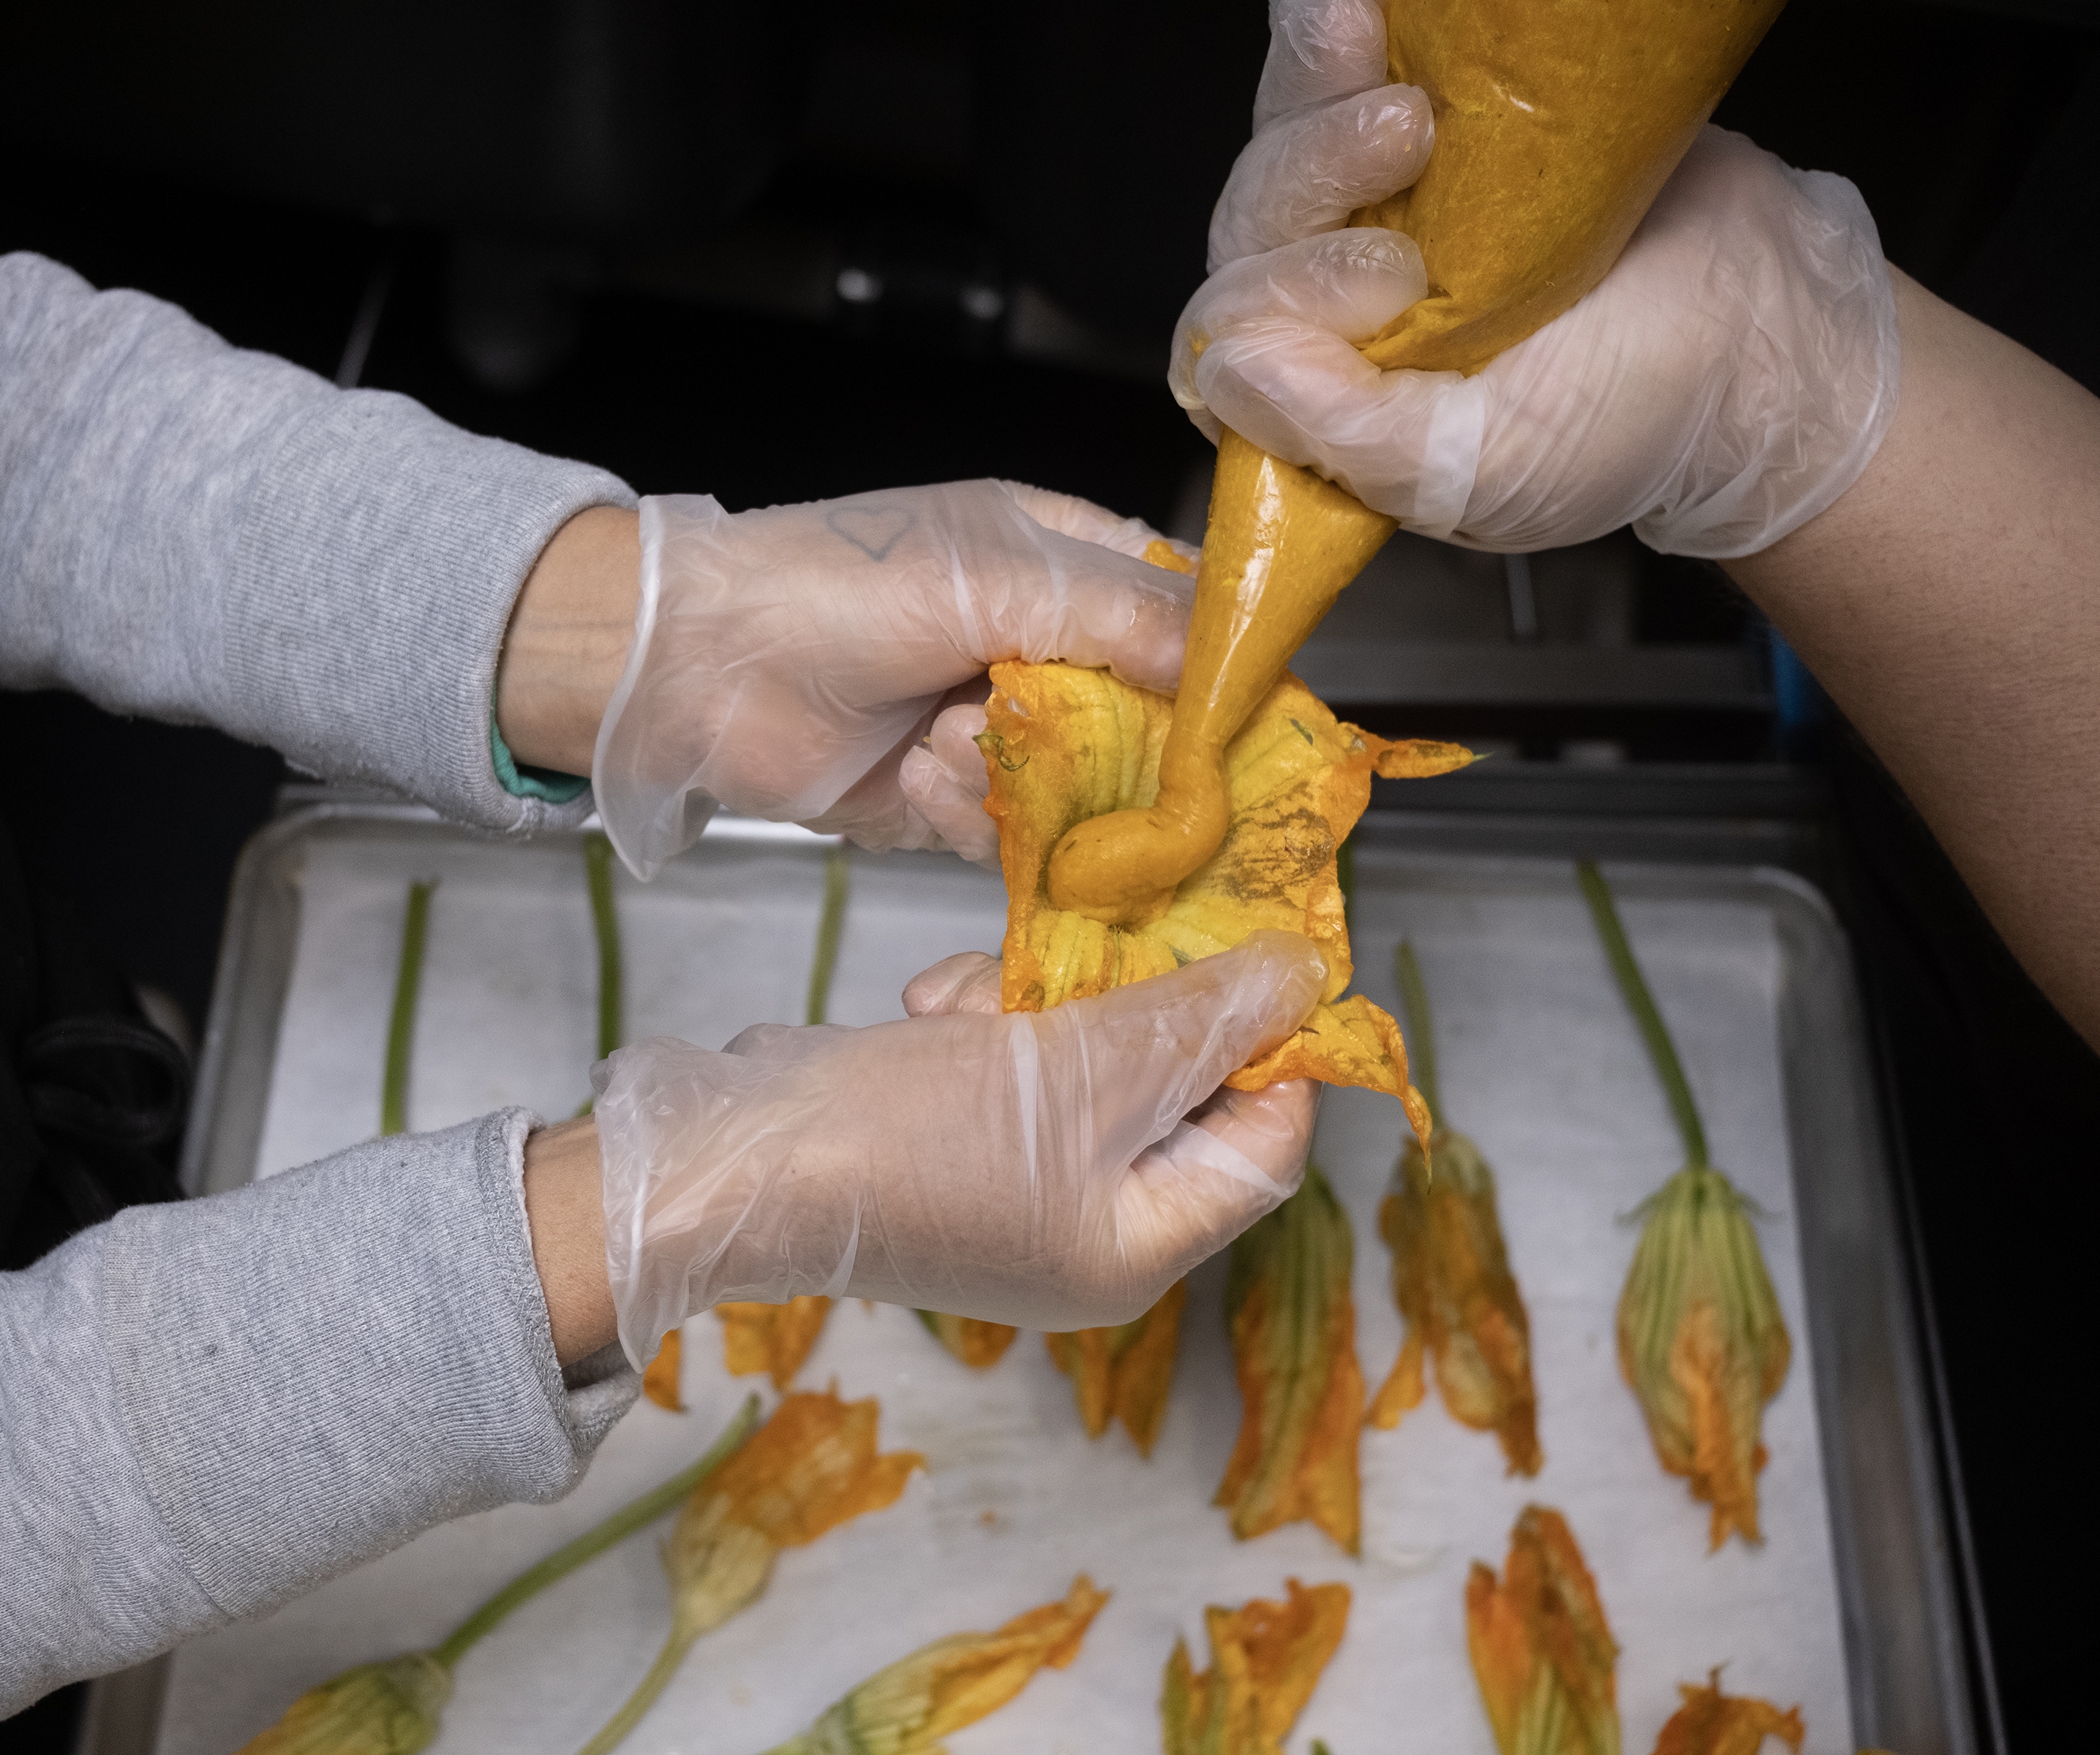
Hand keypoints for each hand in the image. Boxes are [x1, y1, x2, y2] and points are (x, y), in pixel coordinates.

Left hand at [589, 480, 1195, 877]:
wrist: (697, 668)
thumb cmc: (838, 587)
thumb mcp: (995, 575)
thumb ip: (1120, 614)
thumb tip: (1228, 664)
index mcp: (1067, 559)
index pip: (1183, 617)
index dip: (1217, 672)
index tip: (1235, 724)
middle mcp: (1046, 646)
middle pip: (1147, 723)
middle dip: (1115, 749)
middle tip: (1095, 764)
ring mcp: (1001, 728)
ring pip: (1084, 791)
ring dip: (1015, 778)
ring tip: (940, 739)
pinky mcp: (956, 802)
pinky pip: (1010, 836)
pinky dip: (963, 813)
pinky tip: (910, 774)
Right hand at [590, 931, 1324, 1364]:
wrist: (731, 1161)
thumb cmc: (911, 1138)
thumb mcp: (1076, 1068)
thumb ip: (1195, 1019)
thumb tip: (1305, 976)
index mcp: (1141, 1246)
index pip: (1266, 1145)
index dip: (1277, 1048)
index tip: (1255, 953)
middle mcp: (1089, 1230)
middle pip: (1174, 1090)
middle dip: (1125, 1009)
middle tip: (1094, 951)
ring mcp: (1019, 1187)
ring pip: (1087, 1053)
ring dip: (1036, 1002)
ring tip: (977, 1004)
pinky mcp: (955, 1138)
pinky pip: (1012, 1058)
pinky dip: (979, 1020)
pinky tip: (925, 1015)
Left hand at [1174, 1, 1899, 557]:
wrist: (1765, 327)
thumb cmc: (1630, 421)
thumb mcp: (1484, 472)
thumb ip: (1349, 437)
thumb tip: (1231, 371)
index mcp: (1330, 396)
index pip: (1233, 334)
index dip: (1281, 295)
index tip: (1390, 277)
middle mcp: (1340, 300)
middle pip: (1255, 217)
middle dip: (1310, 168)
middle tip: (1407, 134)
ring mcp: (1388, 204)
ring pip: (1293, 131)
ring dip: (1315, 78)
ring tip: (1368, 35)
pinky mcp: (1446, 123)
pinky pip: (1367, 70)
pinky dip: (1356, 33)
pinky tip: (1371, 5)